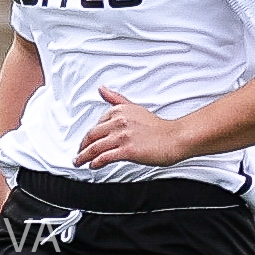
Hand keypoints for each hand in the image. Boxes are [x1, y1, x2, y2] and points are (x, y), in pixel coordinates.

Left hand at [74, 86, 191, 168]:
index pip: (96, 125)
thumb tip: (101, 89)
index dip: (89, 137)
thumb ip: (116, 99)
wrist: (176, 138)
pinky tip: (92, 165)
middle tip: (78, 155)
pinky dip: (95, 162)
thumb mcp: (134, 108)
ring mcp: (123, 136)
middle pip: (92, 136)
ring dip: (83, 156)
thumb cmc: (157, 127)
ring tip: (79, 162)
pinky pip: (105, 157)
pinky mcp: (128, 150)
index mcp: (119, 111)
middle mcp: (119, 122)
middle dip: (82, 147)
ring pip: (95, 147)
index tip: (85, 143)